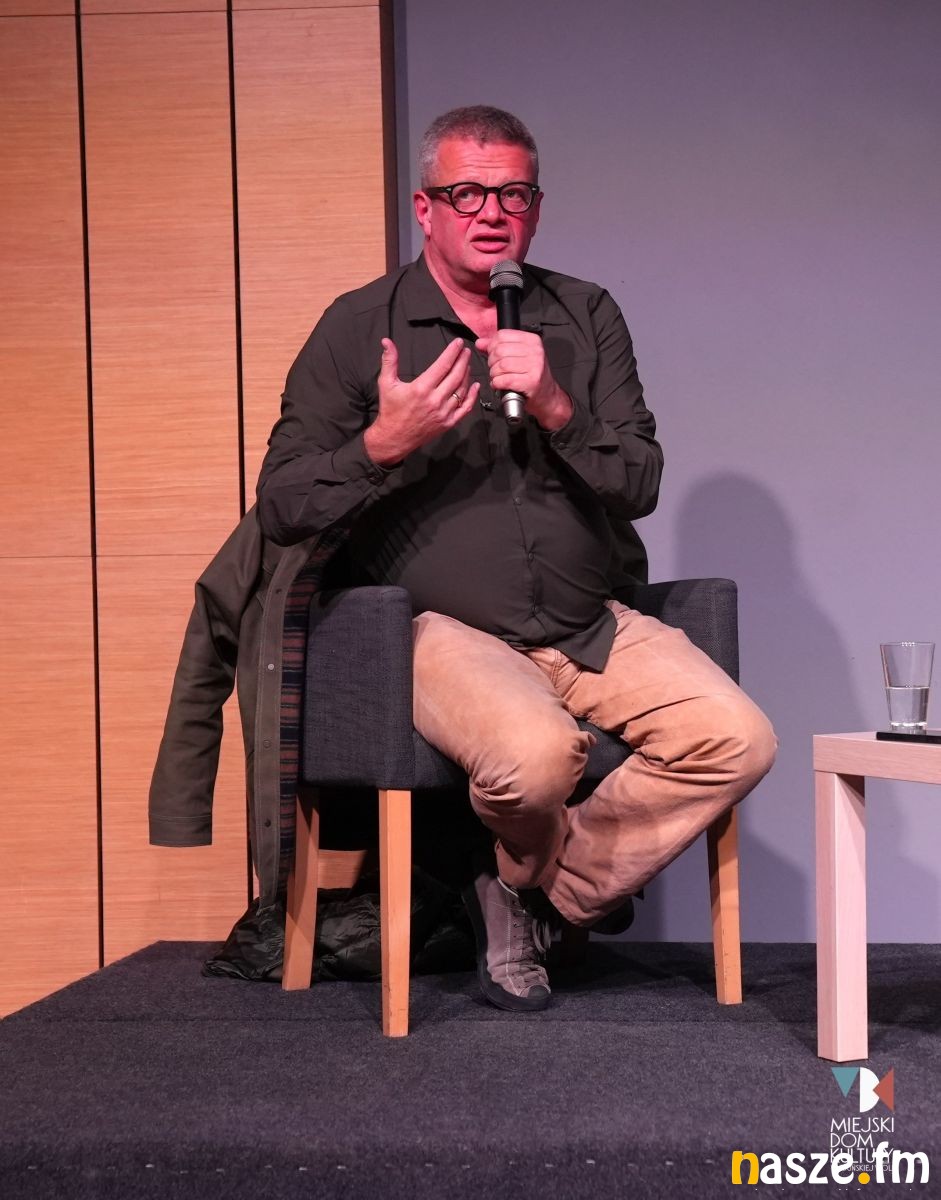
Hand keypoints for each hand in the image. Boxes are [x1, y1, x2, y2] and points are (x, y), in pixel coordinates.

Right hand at [364, 337, 479, 465]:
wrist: (394, 438)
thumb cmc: (390, 409)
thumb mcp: (386, 383)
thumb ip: (389, 361)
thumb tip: (386, 341)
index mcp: (421, 388)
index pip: (443, 365)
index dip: (453, 352)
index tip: (459, 343)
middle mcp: (435, 400)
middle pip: (456, 375)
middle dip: (463, 360)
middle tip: (466, 351)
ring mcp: (444, 413)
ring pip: (461, 390)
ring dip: (466, 375)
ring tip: (466, 364)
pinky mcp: (448, 423)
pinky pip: (465, 408)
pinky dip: (472, 396)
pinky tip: (475, 385)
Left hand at [475, 330, 572, 430]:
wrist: (547, 396)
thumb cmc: (532, 376)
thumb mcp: (518, 357)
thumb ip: (497, 347)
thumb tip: (480, 343)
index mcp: (532, 340)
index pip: (502, 335)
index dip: (491, 347)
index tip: (493, 356)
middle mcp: (535, 351)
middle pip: (499, 350)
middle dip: (492, 362)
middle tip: (496, 370)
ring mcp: (535, 366)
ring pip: (501, 366)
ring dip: (494, 374)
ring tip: (499, 378)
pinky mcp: (531, 381)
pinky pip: (504, 380)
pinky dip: (497, 384)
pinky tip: (501, 385)